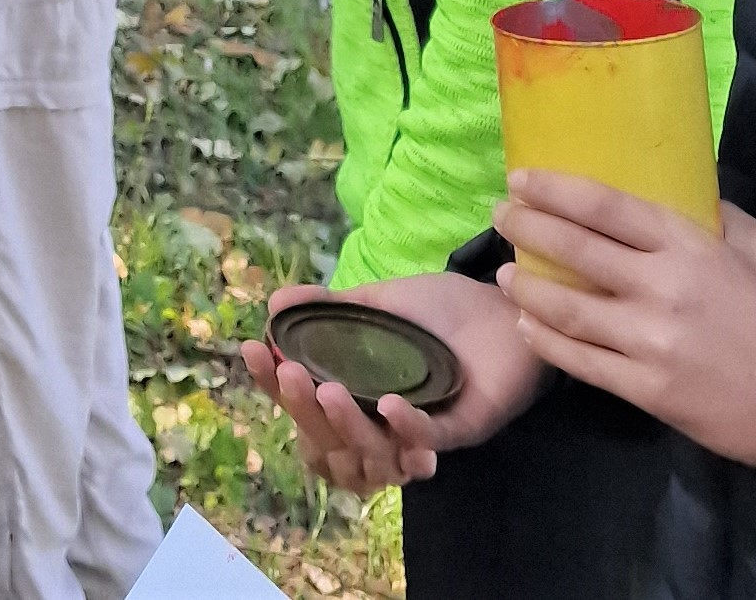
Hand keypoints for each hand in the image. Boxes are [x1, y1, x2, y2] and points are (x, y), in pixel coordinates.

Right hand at [238, 274, 546, 493]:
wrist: (505, 305)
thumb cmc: (442, 309)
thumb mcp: (377, 301)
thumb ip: (328, 308)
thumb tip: (274, 303)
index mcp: (355, 395)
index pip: (301, 406)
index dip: (272, 385)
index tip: (250, 351)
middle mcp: (381, 423)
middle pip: (327, 441)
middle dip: (300, 410)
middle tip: (290, 372)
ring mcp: (419, 431)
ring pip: (370, 454)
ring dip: (344, 426)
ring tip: (328, 391)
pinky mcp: (460, 430)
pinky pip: (426, 440)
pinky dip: (404, 427)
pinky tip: (386, 404)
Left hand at [494, 171, 755, 478]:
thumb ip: (720, 217)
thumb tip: (679, 190)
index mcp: (692, 248)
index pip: (607, 208)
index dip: (556, 191)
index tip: (522, 180)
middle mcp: (662, 289)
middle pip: (575, 250)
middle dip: (527, 228)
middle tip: (501, 217)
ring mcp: (649, 342)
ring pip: (566, 309)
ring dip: (524, 287)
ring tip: (501, 273)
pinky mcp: (645, 389)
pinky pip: (580, 361)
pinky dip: (545, 340)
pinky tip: (526, 325)